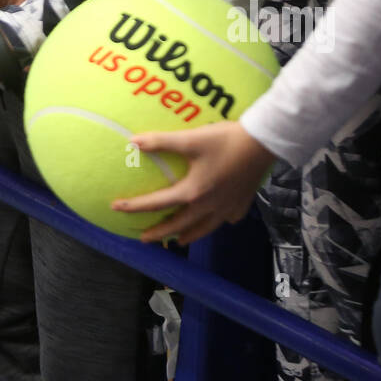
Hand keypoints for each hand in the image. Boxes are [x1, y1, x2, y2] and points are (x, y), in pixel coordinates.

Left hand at [110, 121, 276, 244]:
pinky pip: (226, 220)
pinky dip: (216, 223)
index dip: (134, 207)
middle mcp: (208, 206)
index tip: (115, 209)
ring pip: (203, 229)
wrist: (265, 142)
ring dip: (187, 235)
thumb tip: (134, 141)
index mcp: (192, 193)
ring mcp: (227, 208)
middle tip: (144, 239)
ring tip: (177, 241)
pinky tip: (215, 220)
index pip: (156, 204)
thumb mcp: (191, 139)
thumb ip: (161, 142)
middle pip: (179, 226)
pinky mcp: (241, 204)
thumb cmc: (226, 140)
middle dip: (159, 233)